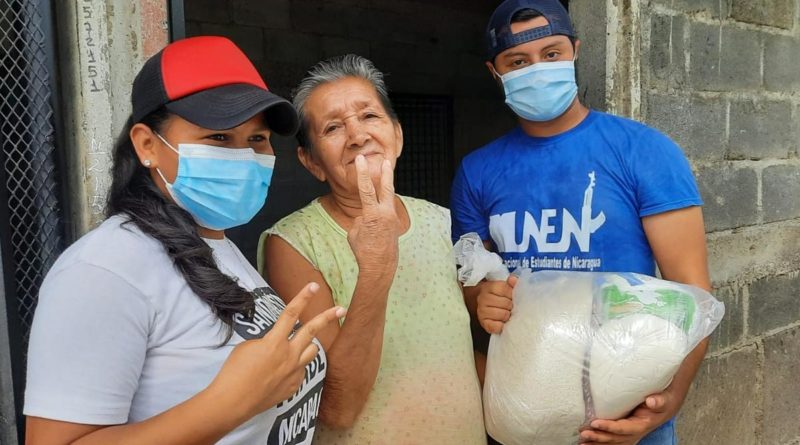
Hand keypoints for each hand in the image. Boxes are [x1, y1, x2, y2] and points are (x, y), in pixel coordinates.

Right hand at [208, 282, 345, 420]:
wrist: (232, 401)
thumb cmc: (234, 371)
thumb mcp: (248, 347)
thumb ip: (268, 341)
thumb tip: (276, 344)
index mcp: (275, 342)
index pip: (291, 313)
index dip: (303, 297)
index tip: (313, 286)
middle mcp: (289, 355)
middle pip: (313, 330)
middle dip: (327, 317)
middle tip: (341, 309)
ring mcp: (294, 372)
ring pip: (312, 351)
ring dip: (307, 345)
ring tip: (296, 347)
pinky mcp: (294, 386)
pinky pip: (301, 370)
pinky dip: (294, 366)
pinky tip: (278, 373)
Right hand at [347, 155, 399, 275]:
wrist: (380, 266)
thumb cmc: (363, 251)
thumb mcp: (355, 231)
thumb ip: (361, 219)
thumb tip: (366, 216)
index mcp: (373, 214)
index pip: (367, 189)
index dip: (363, 173)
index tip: (361, 160)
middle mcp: (386, 214)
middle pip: (387, 188)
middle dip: (386, 173)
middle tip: (386, 161)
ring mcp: (392, 219)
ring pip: (389, 198)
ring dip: (387, 186)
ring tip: (386, 174)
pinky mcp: (395, 225)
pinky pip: (387, 211)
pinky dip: (382, 209)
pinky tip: (378, 218)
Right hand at [476, 275, 516, 333]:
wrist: (485, 306)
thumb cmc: (499, 296)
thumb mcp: (504, 287)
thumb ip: (511, 283)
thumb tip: (513, 279)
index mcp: (489, 287)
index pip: (505, 289)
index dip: (511, 294)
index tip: (511, 297)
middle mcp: (483, 298)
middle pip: (506, 303)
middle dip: (511, 306)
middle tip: (510, 307)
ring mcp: (481, 311)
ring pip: (503, 315)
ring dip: (507, 316)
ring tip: (507, 314)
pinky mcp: (484, 324)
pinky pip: (497, 326)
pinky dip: (502, 326)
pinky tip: (502, 323)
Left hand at [579, 389, 677, 444]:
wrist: (663, 406)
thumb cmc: (661, 401)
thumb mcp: (663, 399)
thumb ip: (659, 401)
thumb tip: (651, 402)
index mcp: (642, 425)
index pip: (623, 428)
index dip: (609, 427)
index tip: (595, 423)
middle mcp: (634, 433)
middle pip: (614, 438)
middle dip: (598, 437)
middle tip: (584, 433)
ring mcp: (629, 435)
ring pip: (611, 442)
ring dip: (597, 443)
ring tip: (582, 442)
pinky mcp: (624, 434)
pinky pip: (611, 441)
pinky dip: (600, 443)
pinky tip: (587, 444)